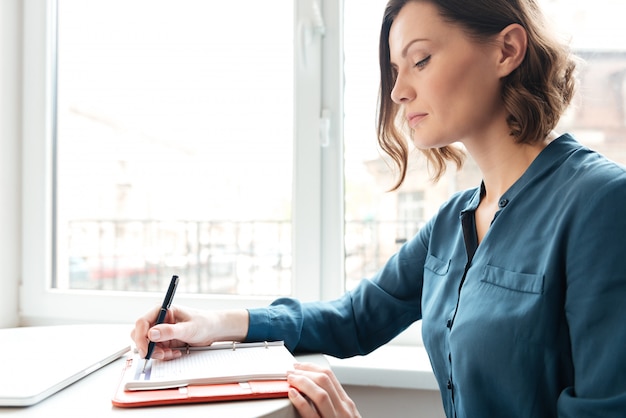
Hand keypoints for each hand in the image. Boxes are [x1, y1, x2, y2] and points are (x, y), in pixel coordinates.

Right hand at [130, 305, 248, 360]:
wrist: (213, 330)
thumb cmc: (204, 323)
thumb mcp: (188, 328)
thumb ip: (170, 331)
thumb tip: (151, 334)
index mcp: (162, 310)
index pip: (142, 322)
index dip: (141, 337)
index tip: (145, 350)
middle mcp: (159, 320)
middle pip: (141, 334)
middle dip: (148, 347)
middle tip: (160, 354)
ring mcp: (161, 331)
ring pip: (147, 344)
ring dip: (157, 352)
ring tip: (171, 353)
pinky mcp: (164, 340)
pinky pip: (156, 350)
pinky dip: (163, 354)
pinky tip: (175, 353)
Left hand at [287, 362, 360, 417]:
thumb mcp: (344, 416)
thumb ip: (334, 404)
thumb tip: (314, 390)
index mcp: (346, 404)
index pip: (329, 376)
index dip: (311, 367)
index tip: (299, 366)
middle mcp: (343, 410)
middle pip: (324, 380)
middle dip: (305, 372)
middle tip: (291, 371)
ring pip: (320, 394)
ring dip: (302, 382)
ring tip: (290, 379)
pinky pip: (312, 415)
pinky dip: (301, 402)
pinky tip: (292, 395)